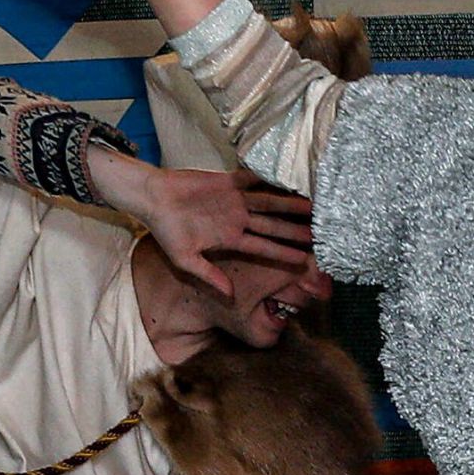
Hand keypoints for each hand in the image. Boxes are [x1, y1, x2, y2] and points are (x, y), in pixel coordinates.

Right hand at [125, 163, 313, 297]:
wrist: (153, 198)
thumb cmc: (166, 230)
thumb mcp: (186, 260)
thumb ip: (209, 276)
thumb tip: (229, 296)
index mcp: (230, 239)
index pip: (264, 248)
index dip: (284, 253)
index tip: (304, 260)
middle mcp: (237, 220)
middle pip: (273, 226)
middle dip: (295, 230)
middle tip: (320, 234)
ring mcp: (234, 200)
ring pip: (269, 203)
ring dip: (290, 205)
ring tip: (312, 206)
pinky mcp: (227, 181)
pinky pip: (252, 179)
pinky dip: (269, 178)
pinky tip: (288, 179)